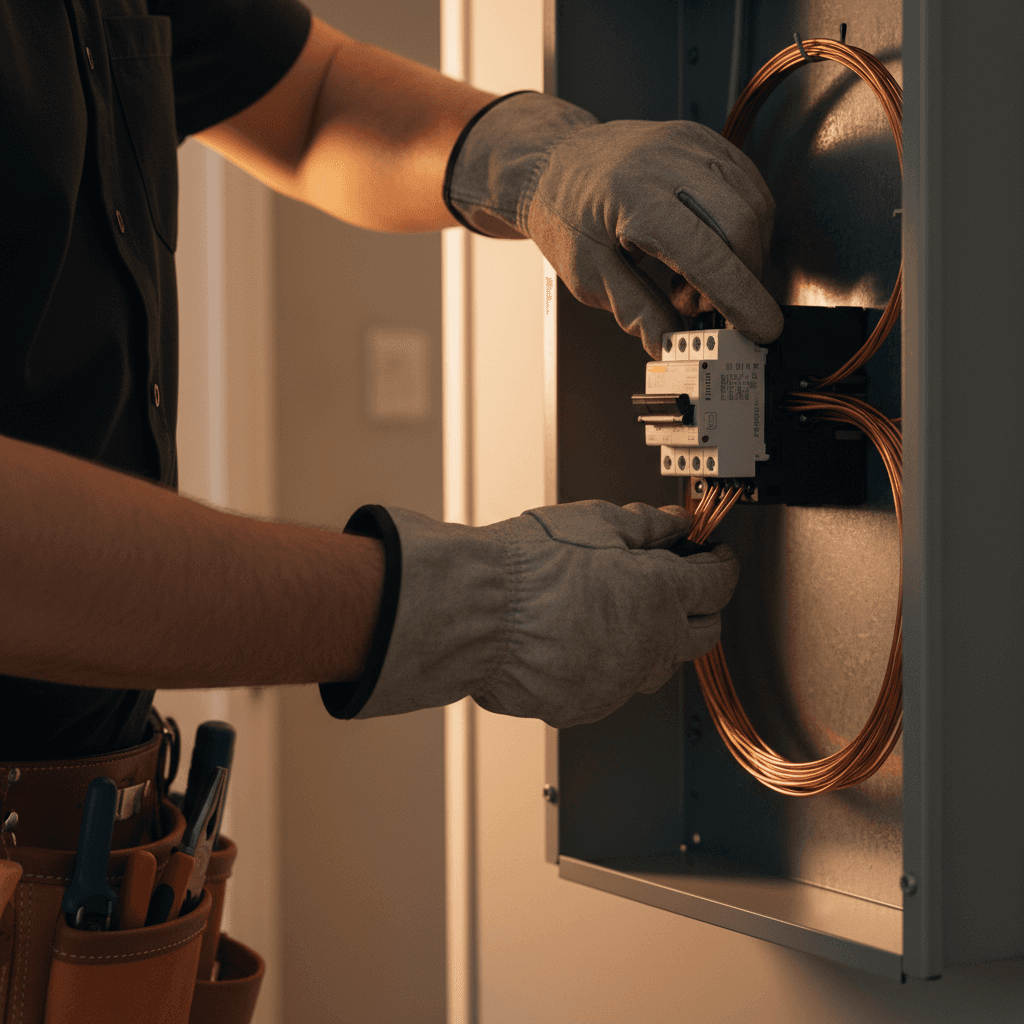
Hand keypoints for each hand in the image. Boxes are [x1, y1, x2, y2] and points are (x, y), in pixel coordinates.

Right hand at [350, 500, 737, 727]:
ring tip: (618, 612)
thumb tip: (675, 524)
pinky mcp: (585, 706)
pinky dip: (606, 665)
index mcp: (662, 595)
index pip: (718, 584)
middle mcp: (651, 645)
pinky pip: (610, 686)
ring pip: (655, 665)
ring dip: (652, 640)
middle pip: (704, 635)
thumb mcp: (594, 523)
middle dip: (701, 608)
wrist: (474, 613)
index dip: (721, 565)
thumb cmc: (526, 567)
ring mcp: (619, 682)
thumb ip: (646, 525)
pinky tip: (578, 640)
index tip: (715, 558)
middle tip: (681, 587)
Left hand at [446, 92, 782, 357]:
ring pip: (754, 205)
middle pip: (742, 225)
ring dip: (741, 255)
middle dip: (739, 279)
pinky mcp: (705, 141)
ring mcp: (690, 145)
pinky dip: (743, 228)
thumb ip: (635, 310)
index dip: (740, 297)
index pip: (706, 251)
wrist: (553, 163)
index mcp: (633, 197)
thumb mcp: (587, 275)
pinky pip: (749, 188)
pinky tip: (706, 247)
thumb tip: (670, 346)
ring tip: (689, 276)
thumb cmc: (565, 215)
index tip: (762, 329)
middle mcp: (668, 161)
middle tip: (695, 304)